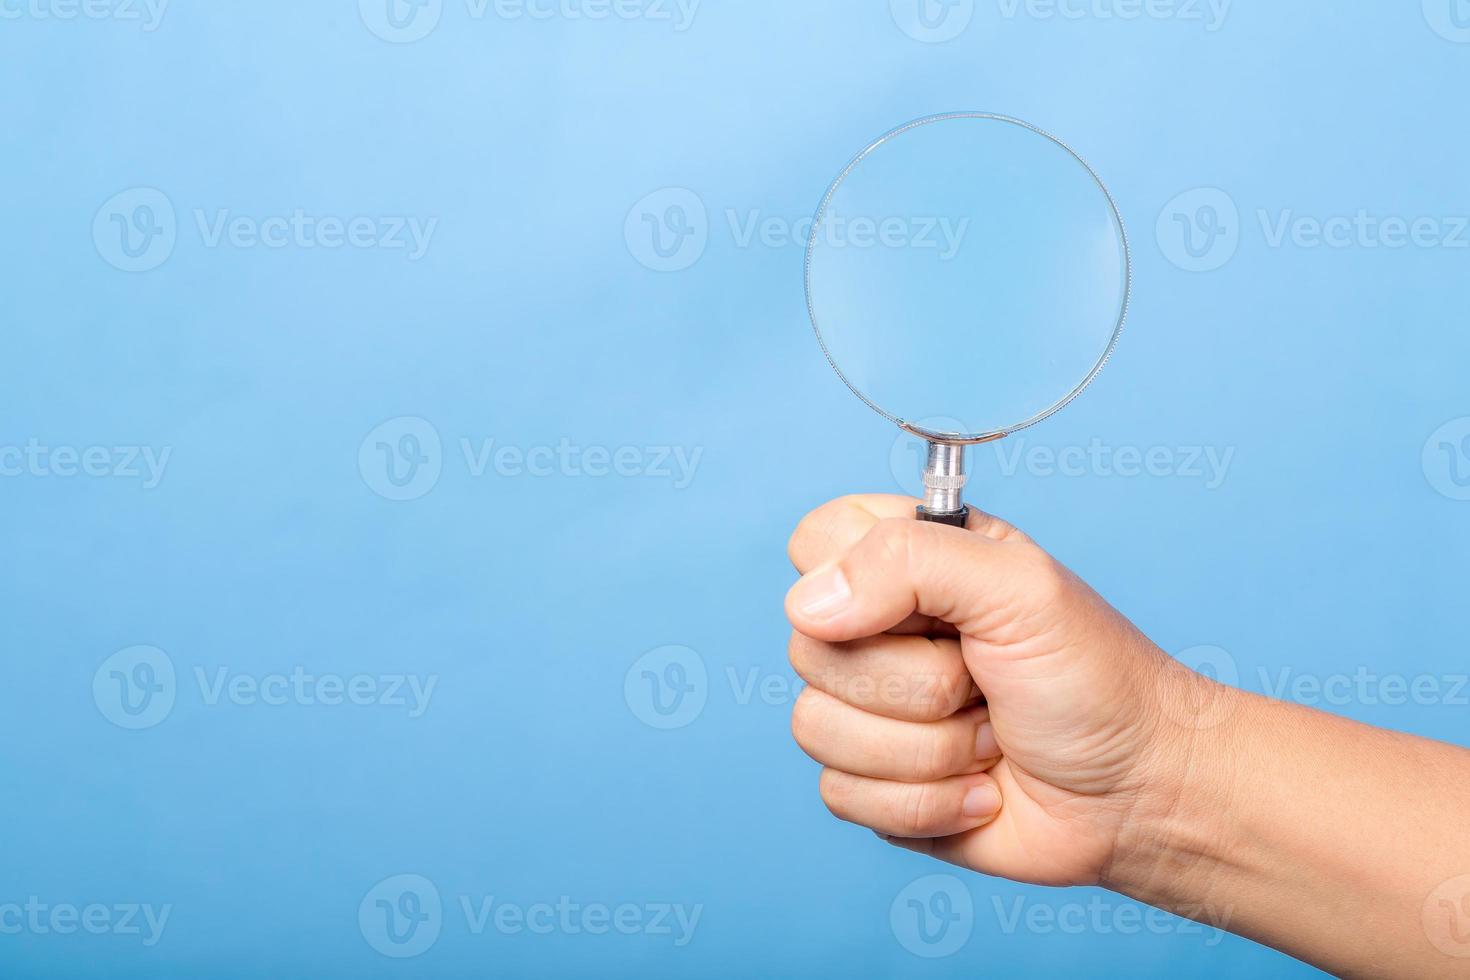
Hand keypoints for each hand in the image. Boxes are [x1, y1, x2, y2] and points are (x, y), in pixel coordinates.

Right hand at [785, 494, 1194, 888]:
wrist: (1138, 796)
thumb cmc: (1096, 681)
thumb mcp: (1020, 589)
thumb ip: (909, 561)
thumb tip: (807, 605)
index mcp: (909, 561)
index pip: (815, 541)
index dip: (853, 578)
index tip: (931, 609)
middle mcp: (878, 629)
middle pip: (809, 648)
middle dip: (917, 684)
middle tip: (984, 680)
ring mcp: (869, 710)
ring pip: (817, 728)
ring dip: (928, 749)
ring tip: (989, 736)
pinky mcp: (872, 783)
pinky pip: (840, 794)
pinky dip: (926, 802)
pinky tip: (978, 788)